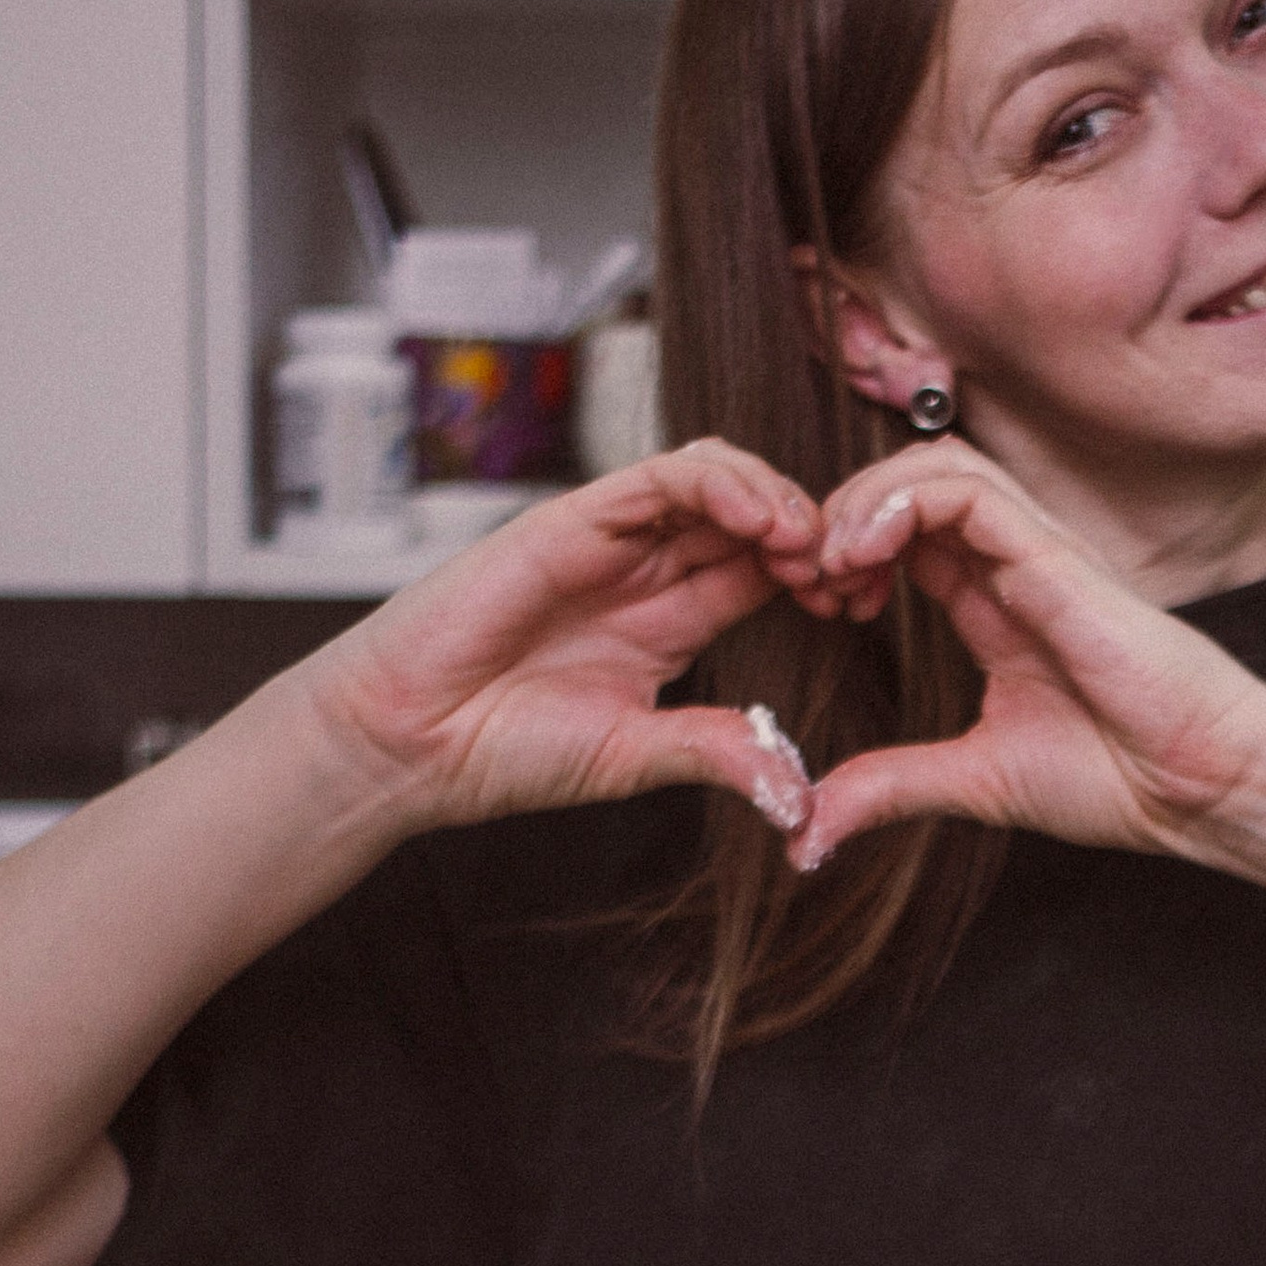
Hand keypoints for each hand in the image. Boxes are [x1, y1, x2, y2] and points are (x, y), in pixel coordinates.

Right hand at [304, 441, 831, 834]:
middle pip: (750, 516)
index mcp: (670, 622)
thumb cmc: (502, 750)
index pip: (761, 569)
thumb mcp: (632, 756)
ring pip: (714, 480)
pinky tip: (758, 517)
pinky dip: (719, 483)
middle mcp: (646, 572)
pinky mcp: (572, 519)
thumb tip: (797, 789)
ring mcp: (610, 541)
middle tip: (850, 568)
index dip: (818, 573)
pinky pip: (660, 476)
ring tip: (808, 543)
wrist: (408, 741)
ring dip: (775, 498)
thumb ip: (714, 753)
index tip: (857, 604)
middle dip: (812, 531)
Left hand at [796, 447, 1265, 906]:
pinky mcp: (1055, 555)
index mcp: (996, 605)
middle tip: (809, 575)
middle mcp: (1015, 565)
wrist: (1202, 786)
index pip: (909, 532)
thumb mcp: (974, 782)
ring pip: (936, 464)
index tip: (820, 606)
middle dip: (843, 512)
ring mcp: (1037, 552)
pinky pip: (967, 489)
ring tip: (831, 559)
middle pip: (913, 481)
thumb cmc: (1121, 779)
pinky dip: (902, 503)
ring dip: (865, 498)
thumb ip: (892, 788)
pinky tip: (866, 553)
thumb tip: (807, 832)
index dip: (848, 549)